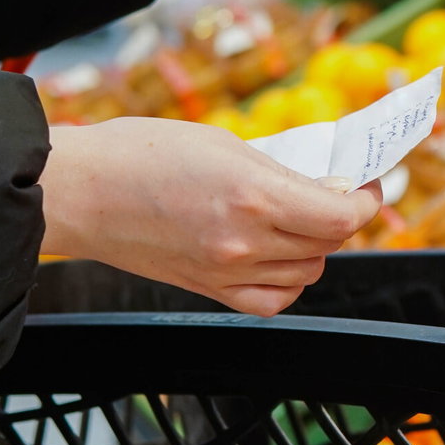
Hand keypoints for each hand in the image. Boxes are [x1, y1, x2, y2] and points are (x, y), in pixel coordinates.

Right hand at [38, 118, 381, 315]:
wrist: (79, 192)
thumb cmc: (140, 153)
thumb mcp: (224, 143)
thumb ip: (279, 172)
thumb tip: (323, 190)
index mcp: (254, 197)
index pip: (340, 218)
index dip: (364, 202)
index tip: (365, 187)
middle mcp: (246, 242)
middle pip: (327, 245)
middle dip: (338, 219)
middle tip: (330, 195)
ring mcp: (227, 272)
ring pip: (306, 273)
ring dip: (314, 247)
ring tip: (298, 220)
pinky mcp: (208, 290)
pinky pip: (272, 300)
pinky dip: (287, 281)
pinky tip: (277, 257)